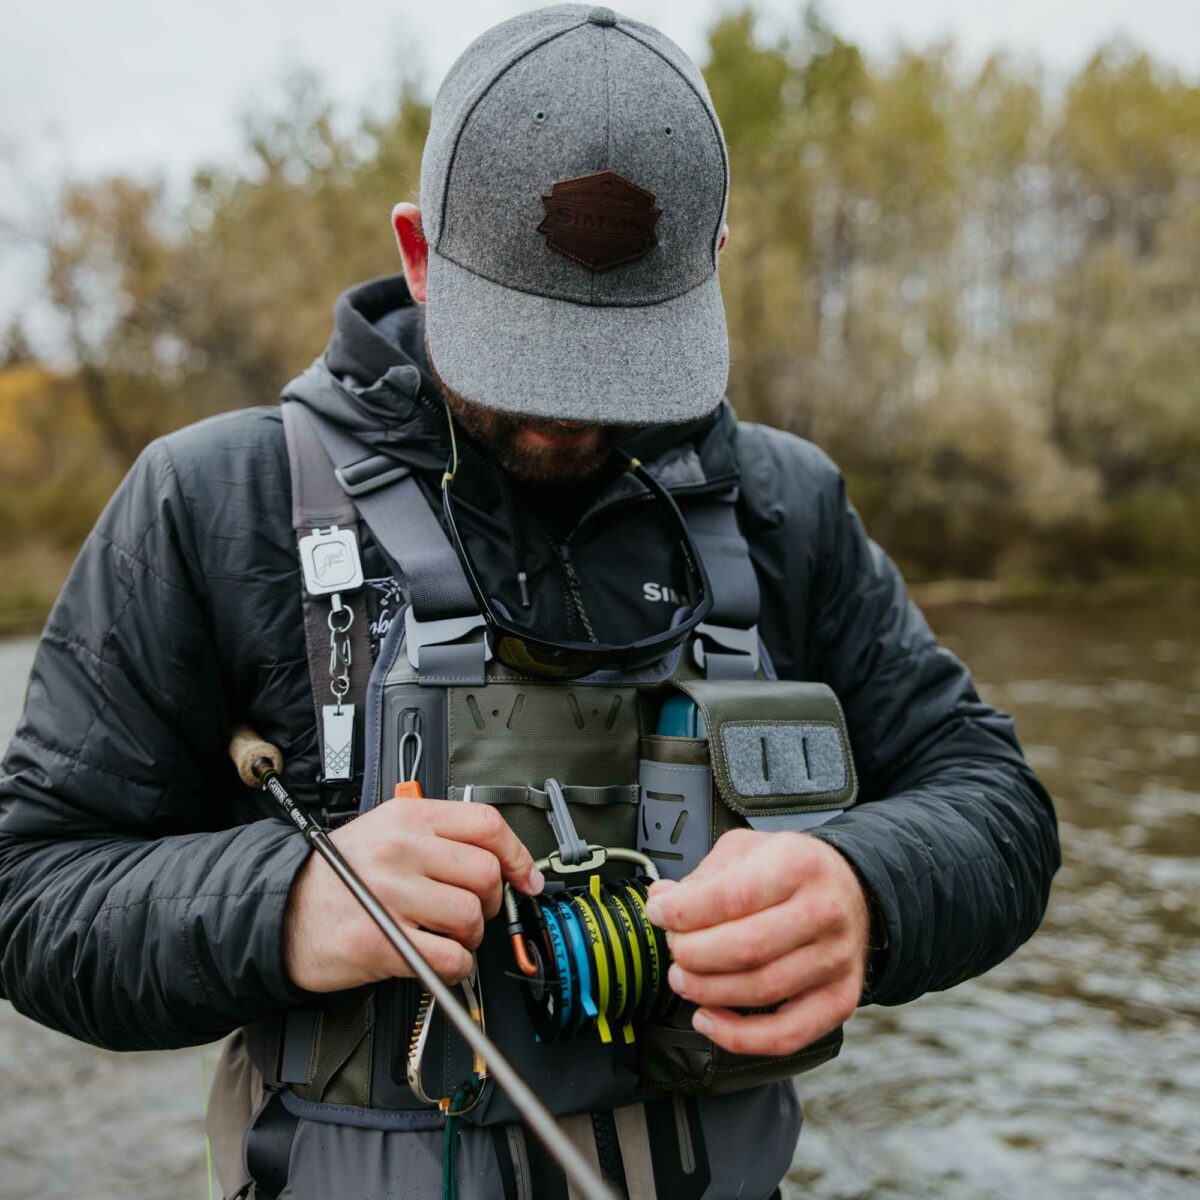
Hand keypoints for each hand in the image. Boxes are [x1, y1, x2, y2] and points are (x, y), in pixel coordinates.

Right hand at [284, 798, 542, 992]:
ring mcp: (390, 894)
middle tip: (474, 911)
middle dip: (491, 901)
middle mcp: (401, 849)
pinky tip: (440, 959)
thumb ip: (438, 836)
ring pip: (471, 916)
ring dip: (471, 935)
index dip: (517, 855)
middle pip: (485, 873)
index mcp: (408, 816)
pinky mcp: (380, 941)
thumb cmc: (337, 873)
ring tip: (449, 936)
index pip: (486, 824)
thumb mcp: (385, 830)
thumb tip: (500, 859)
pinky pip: (448, 956)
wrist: (277, 909)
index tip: (526, 879)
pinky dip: (456, 965)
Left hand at [645, 829, 868, 1055]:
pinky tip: (708, 1019)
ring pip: (761, 990)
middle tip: (674, 948)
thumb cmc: (792, 870)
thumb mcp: (748, 850)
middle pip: (746, 947)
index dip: (685, 910)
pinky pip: (786, 1035)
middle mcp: (823, 912)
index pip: (734, 896)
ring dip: (707, 991)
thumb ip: (704, 876)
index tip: (659, 912)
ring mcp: (834, 959)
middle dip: (692, 953)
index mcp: (798, 865)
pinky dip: (738, 1036)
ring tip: (682, 978)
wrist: (853, 889)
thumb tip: (662, 898)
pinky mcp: (839, 999)